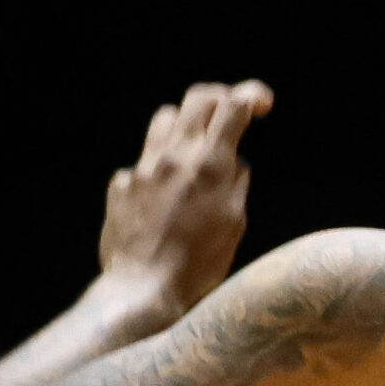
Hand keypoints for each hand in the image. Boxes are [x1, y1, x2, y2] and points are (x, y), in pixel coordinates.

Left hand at [97, 80, 273, 320]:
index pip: (233, 107)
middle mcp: (174, 157)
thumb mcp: (235, 223)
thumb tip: (234, 164)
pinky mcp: (121, 185)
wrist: (144, 289)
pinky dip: (160, 171)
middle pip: (197, 99)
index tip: (262, 103)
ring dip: (186, 125)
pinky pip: (144, 163)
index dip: (252, 95)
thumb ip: (236, 184)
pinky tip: (165, 200)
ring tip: (196, 148)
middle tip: (232, 113)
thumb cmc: (199, 264)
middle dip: (220, 98)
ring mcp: (143, 168)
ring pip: (165, 119)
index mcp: (210, 166)